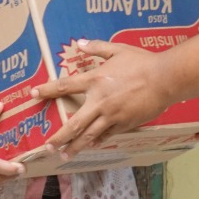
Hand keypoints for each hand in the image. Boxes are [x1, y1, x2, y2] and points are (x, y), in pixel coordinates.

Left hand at [32, 40, 171, 156]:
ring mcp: (112, 115)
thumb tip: (80, 43)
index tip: (33, 94)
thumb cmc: (142, 62)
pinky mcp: (124, 124)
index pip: (65, 86)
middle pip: (74, 123)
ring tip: (65, 154)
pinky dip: (97, 141)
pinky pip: (107, 135)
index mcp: (95, 79)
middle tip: (47, 146)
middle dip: (59, 136)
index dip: (47, 90)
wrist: (165, 79)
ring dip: (75, 146)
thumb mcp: (118, 49)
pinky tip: (91, 146)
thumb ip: (97, 48)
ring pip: (89, 135)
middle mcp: (99, 100)